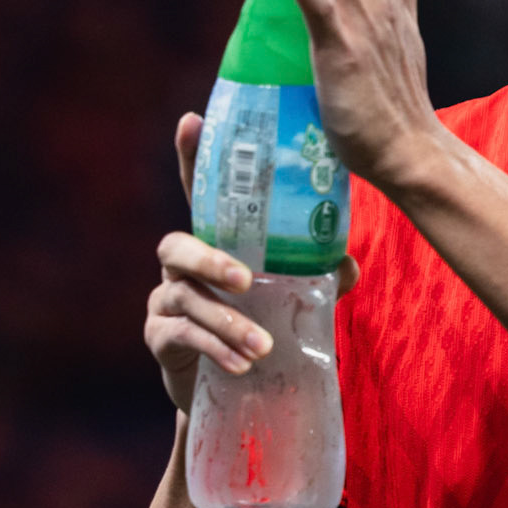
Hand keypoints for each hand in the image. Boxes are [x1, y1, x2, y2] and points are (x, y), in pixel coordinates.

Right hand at [145, 114, 358, 413]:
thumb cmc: (263, 325)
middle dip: (209, 259)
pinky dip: (215, 349)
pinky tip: (242, 365)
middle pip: (176, 245)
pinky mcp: (159, 337)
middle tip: (245, 279)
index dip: (191, 158)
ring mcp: (165, 300)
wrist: (235, 387)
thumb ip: (318, 278)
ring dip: (226, 321)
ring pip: (185, 298)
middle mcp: (181, 266)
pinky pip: (182, 336)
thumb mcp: (293, 299)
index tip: (190, 120)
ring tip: (261, 347)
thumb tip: (347, 265)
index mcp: (215, 243)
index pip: (199, 195)